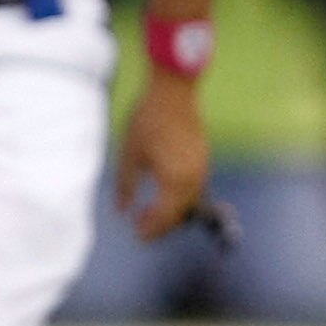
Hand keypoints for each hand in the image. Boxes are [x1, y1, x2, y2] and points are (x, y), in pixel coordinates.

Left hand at [115, 72, 209, 241]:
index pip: (165, 218)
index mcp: (175, 181)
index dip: (151, 230)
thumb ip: (125, 186)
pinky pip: (193, 189)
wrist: (173, 91)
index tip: (136, 234)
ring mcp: (202, 169)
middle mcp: (194, 179)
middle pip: (180, 215)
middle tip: (140, 226)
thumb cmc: (148, 120)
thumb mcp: (129, 154)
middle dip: (161, 225)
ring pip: (189, 203)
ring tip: (148, 212)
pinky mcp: (203, 159)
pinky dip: (179, 198)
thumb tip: (122, 210)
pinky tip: (162, 193)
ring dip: (171, 212)